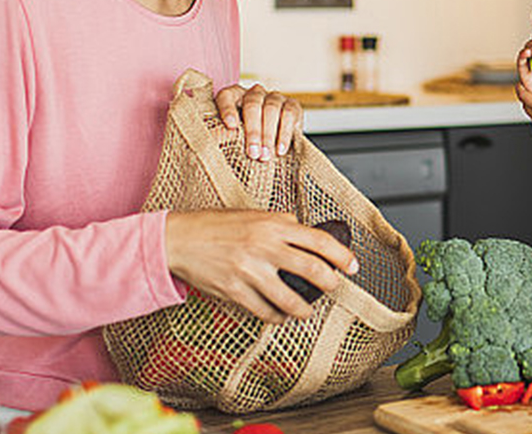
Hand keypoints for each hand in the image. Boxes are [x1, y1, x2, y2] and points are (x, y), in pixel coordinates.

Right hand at [164, 210, 357, 323]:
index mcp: (272, 225)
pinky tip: (279, 314)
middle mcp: (264, 246)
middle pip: (312, 270)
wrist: (179, 239)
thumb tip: (308, 235)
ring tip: (306, 311)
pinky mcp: (234, 291)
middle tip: (333, 287)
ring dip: (304, 310)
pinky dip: (276, 316)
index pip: (319, 241)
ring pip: (290, 300)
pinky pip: (264, 311)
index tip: (352, 266)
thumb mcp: (253, 214)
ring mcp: (249, 271)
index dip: (342, 256)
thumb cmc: (216, 226)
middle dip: (330, 284)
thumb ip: (282, 223)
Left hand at [215, 84, 302, 161]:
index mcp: (235, 97)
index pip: (226, 96)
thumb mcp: (236, 137)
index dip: (227, 109)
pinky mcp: (292, 104)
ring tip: (265, 155)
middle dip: (253, 131)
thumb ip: (229, 138)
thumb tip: (220, 153)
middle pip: (252, 105)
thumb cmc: (249, 140)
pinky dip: (284, 134)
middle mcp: (254, 93)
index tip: (230, 126)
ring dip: (268, 135)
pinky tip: (280, 149)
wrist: (277, 142)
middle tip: (252, 153)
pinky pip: (289, 114)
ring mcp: (274, 97)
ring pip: (271, 109)